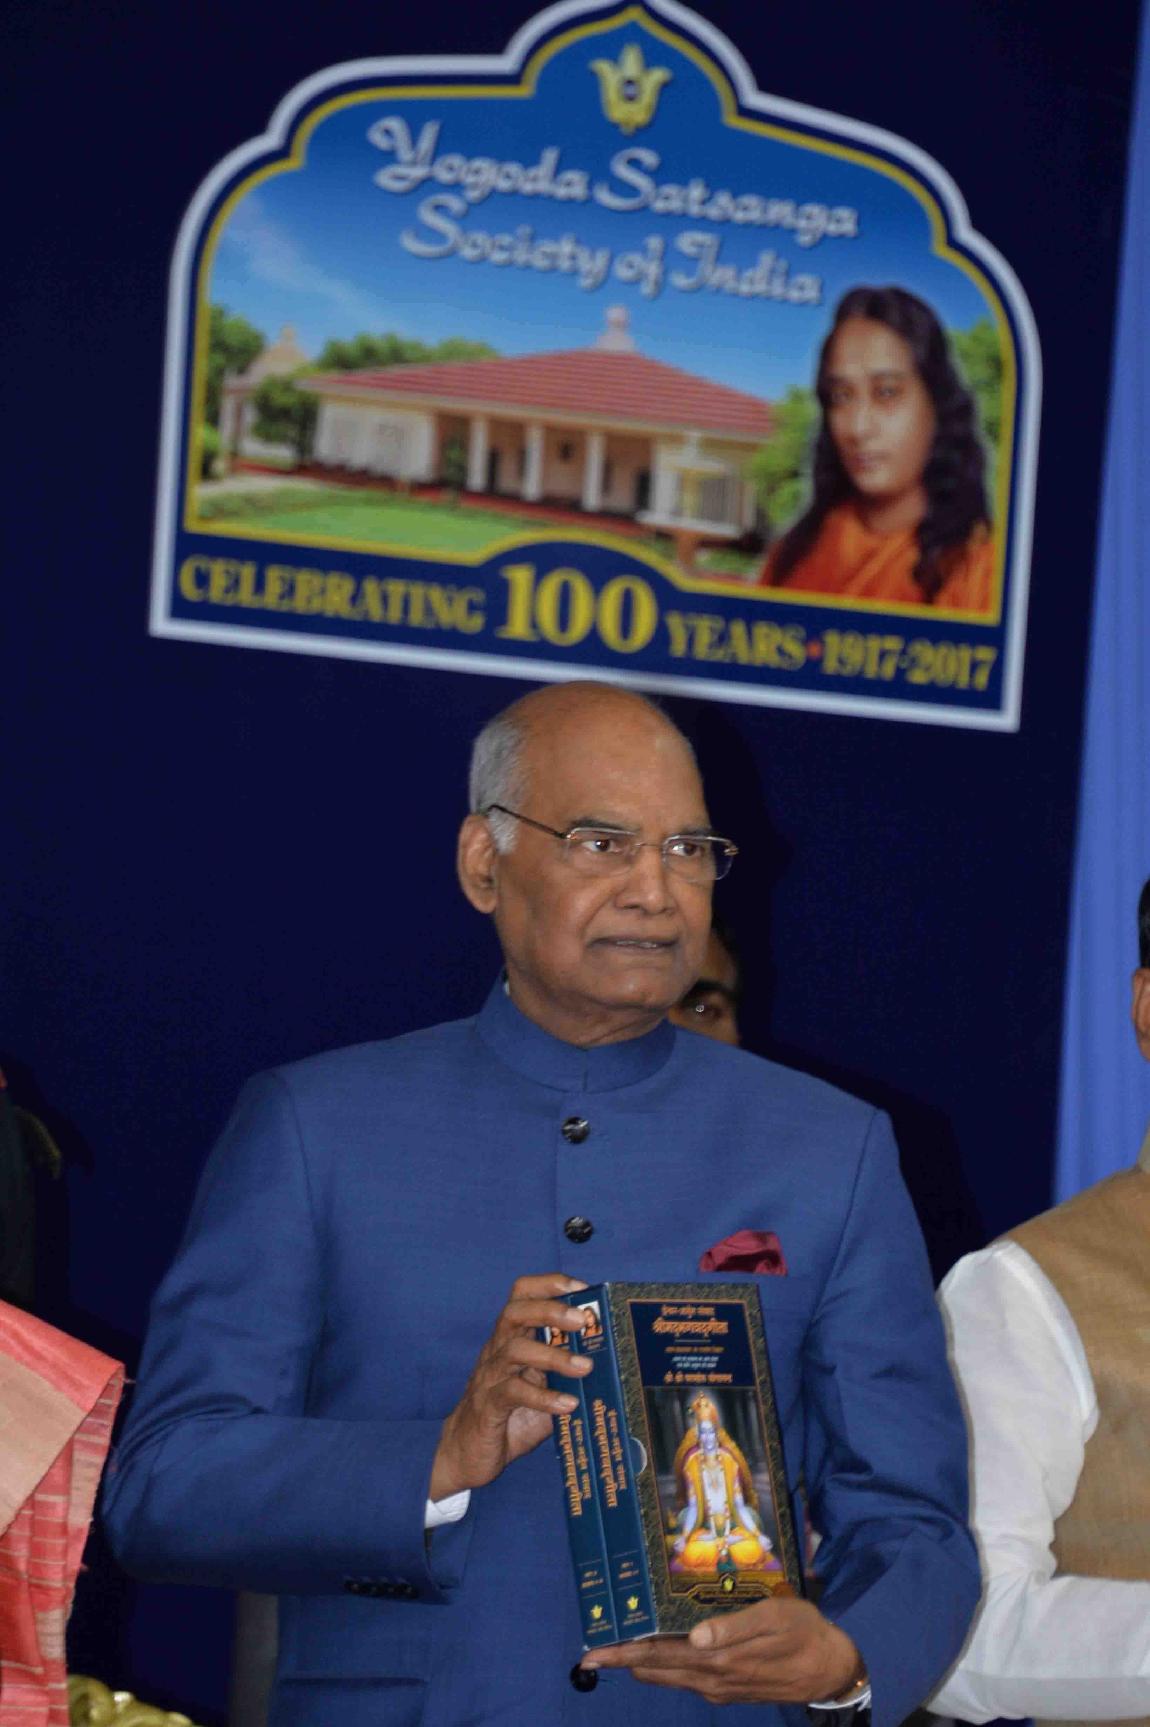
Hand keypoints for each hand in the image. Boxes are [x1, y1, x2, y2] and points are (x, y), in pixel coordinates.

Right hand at [429, 1274, 591, 1499]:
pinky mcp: (488, 1404)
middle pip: (516, 1312)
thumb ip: (570, 1376)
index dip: (550, 1284)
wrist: (469, 1452)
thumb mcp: (546, 1389)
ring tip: (584, 1366)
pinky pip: (513, 1392)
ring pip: (515, 1349)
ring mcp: (490, 1376)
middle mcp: (498, 1349)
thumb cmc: (513, 1415)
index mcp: (513, 1337)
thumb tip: (614, 1368)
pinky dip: (543, 1397)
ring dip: (553, 1355)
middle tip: (582, 1319)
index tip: (581, 1288)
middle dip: (550, 1310)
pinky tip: (567, 1405)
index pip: (523, 1294)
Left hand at [582, 1597, 863, 1706]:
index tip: (591, 1654)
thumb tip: (695, 1637)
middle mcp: (712, 1679)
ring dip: (642, 1663)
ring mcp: (719, 1687)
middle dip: (623, 1660)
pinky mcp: (728, 1687)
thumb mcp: (774, 1620)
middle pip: (656, 1671)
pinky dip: (666, 1665)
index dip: (624, 1654)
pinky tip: (659, 1651)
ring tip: (616, 1647)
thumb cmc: (803, 1633)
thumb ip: (734, 1628)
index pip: (659, 1659)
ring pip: (669, 1676)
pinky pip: (686, 1676)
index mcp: (719, 1661)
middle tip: (590, 1652)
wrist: (830, 1668)